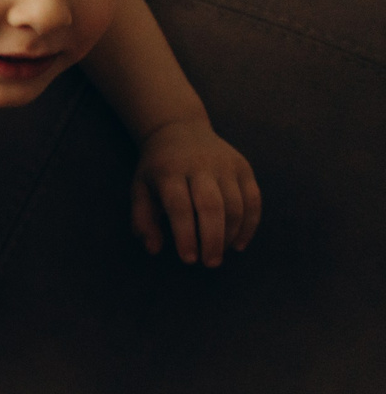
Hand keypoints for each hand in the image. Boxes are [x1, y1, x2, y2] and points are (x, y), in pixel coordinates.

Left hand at [132, 116, 260, 265]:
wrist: (179, 130)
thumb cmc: (157, 168)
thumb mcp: (140, 189)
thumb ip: (142, 220)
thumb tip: (154, 250)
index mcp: (169, 171)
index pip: (180, 207)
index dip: (185, 235)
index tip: (188, 260)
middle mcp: (200, 166)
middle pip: (212, 206)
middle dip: (212, 239)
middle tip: (209, 263)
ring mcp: (225, 165)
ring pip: (236, 204)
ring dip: (230, 234)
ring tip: (219, 254)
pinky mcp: (244, 167)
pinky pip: (253, 199)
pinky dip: (250, 224)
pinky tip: (239, 243)